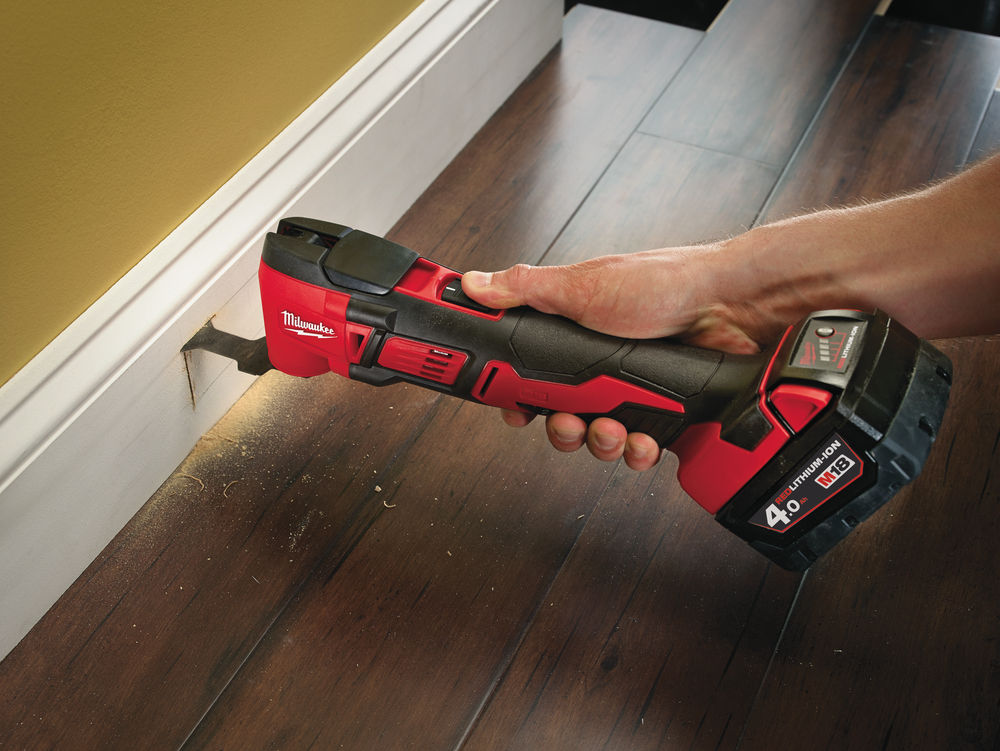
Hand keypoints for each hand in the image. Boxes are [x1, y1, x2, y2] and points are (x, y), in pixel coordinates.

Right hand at [461, 244, 781, 469]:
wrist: (731, 304)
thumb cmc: (661, 285)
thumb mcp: (583, 285)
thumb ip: (526, 290)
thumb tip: (477, 283)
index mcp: (572, 337)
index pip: (528, 375)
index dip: (515, 397)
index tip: (511, 410)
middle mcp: (598, 366)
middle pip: (559, 416)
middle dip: (562, 428)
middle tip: (570, 420)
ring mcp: (630, 392)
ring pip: (597, 438)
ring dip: (600, 442)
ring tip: (614, 428)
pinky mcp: (662, 414)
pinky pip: (637, 448)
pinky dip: (638, 450)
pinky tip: (644, 438)